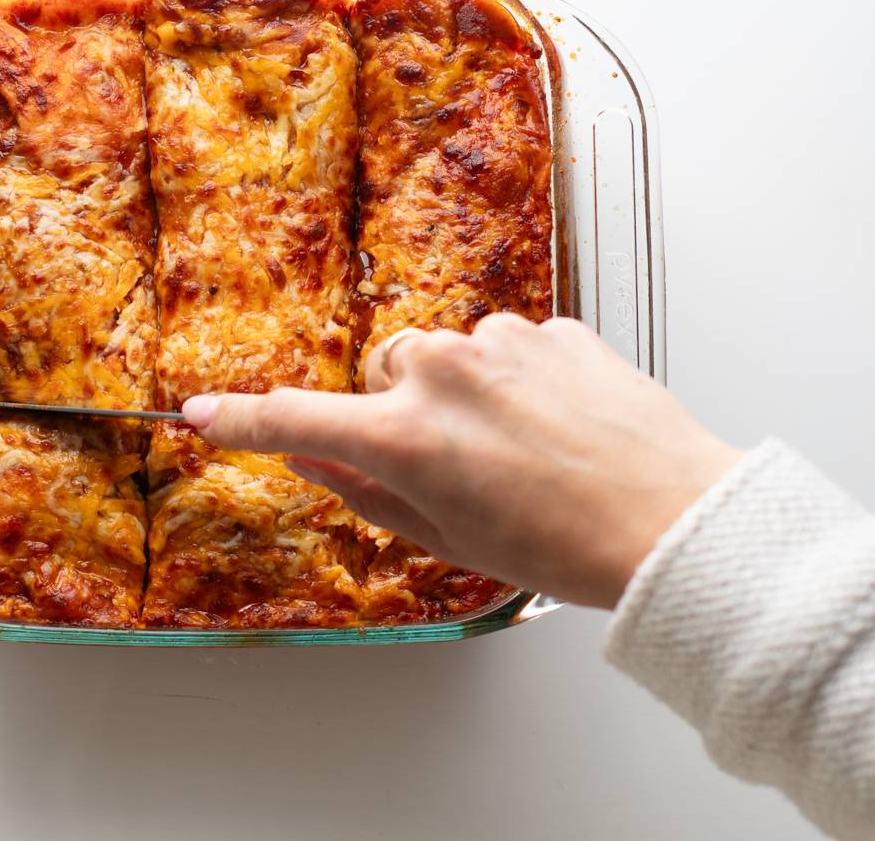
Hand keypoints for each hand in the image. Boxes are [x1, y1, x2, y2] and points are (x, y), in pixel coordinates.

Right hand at [181, 316, 740, 608]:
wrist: (674, 520)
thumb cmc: (564, 548)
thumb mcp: (447, 539)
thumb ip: (366, 491)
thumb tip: (314, 457)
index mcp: (406, 437)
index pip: (294, 420)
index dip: (240, 420)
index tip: (200, 414)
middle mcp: (443, 372)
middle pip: (383, 373)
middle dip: (399, 409)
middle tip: (452, 464)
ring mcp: (501, 341)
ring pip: (448, 354)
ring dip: (463, 391)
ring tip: (520, 446)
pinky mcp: (552, 326)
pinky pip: (508, 345)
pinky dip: (516, 377)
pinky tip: (556, 422)